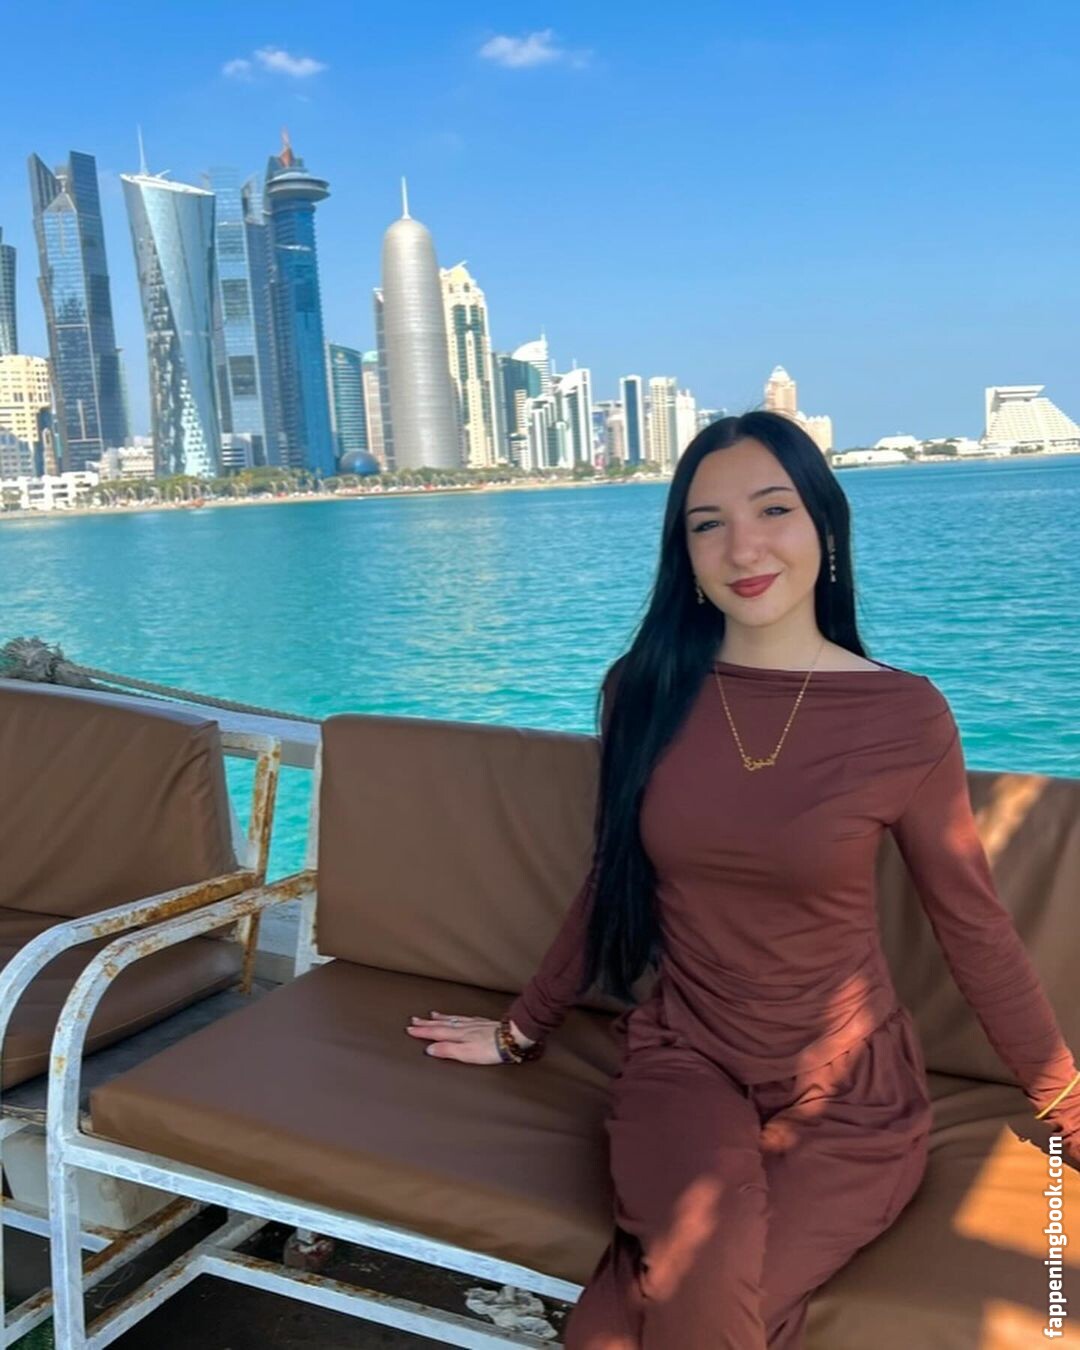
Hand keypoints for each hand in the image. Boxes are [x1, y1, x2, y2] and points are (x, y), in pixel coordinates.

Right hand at [405, 1010, 534, 1064]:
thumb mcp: (466, 1053)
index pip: (436, 1033)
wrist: (512, 1037)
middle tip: (414, 1020)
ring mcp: (474, 1024)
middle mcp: (464, 1027)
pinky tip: (457, 1017)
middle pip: (442, 1025)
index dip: (423, 1032)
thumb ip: (448, 1050)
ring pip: (452, 1020)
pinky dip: (455, 1017)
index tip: (410, 1029)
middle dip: (427, 1023)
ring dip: (440, 1018)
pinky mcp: (483, 1024)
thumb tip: (430, 1049)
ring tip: (431, 1015)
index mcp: (458, 1035)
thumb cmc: (491, 1049)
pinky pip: (463, 1018)